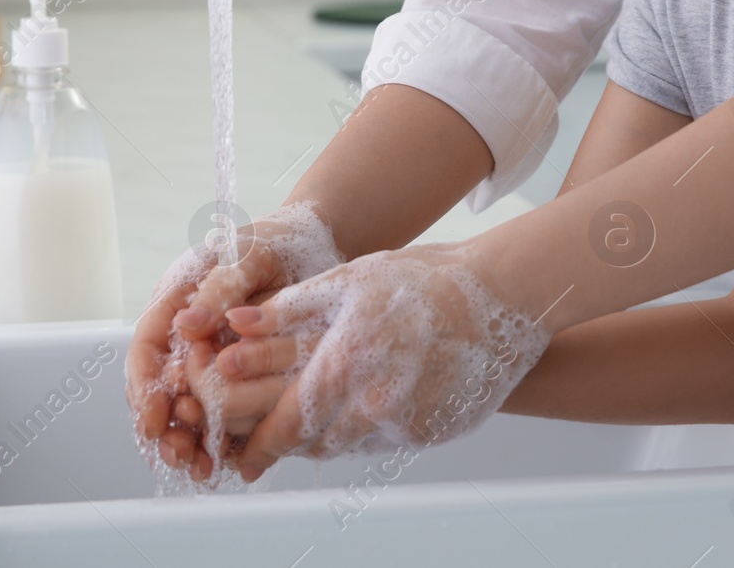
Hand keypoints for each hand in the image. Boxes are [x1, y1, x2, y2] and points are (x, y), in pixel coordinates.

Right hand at [125, 201, 342, 483]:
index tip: (155, 418)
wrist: (323, 246)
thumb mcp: (250, 255)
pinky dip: (225, 441)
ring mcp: (216, 360)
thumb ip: (219, 287)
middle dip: (166, 428)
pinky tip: (232, 463)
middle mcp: (190, 338)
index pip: (147, 351)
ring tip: (201, 469)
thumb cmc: (278, 242)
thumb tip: (186, 325)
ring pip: (191, 409)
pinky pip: (228, 414)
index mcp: (177, 305)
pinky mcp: (245, 378)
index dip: (145, 388)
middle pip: (162, 390)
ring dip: (192, 442)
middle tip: (180, 455)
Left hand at [215, 241, 552, 481]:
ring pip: (345, 447)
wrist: (500, 298)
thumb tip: (233, 322)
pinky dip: (359, 433)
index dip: (257, 442)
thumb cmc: (422, 281)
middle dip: (282, 446)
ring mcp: (406, 423)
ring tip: (304, 426)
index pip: (286, 422)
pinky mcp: (431, 432)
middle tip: (260, 447)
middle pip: (312, 443)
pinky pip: (381, 443)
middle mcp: (374, 403)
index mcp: (346, 364)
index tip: (239, 453)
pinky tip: (354, 412)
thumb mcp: (349, 281)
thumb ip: (287, 308)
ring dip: (319, 440)